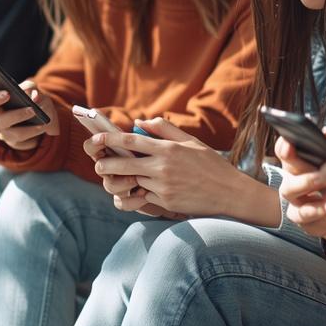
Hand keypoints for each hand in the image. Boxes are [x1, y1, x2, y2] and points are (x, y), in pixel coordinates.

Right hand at [0, 66, 58, 151]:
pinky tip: (42, 126)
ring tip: (34, 111)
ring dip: (19, 116)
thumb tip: (32, 96)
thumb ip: (32, 88)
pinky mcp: (14, 142)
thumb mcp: (37, 91)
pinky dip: (32, 131)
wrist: (48, 124)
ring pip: (4, 126)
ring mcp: (3, 130)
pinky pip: (19, 139)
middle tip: (7, 94)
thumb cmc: (37, 104)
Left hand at [90, 117, 271, 220]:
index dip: (109, 139)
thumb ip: (165, 129)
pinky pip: (145, 197)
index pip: (131, 141)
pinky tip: (142, 190)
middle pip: (123, 165)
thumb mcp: (191, 141)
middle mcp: (163, 167)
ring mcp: (163, 187)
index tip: (95, 138)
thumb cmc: (211, 165)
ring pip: (133, 183)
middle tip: (98, 164)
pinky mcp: (166, 203)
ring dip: (122, 181)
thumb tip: (140, 122)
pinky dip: (141, 193)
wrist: (230, 193)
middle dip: (105, 164)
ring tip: (116, 178)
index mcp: (168, 148)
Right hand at [277, 128, 325, 240]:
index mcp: (300, 162)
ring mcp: (295, 200)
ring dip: (305, 182)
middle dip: (293, 160)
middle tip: (304, 156)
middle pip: (286, 167)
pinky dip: (313, 210)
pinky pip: (301, 214)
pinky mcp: (301, 218)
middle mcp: (293, 179)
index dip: (284, 145)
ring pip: (288, 189)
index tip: (289, 142)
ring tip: (321, 179)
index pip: (285, 149)